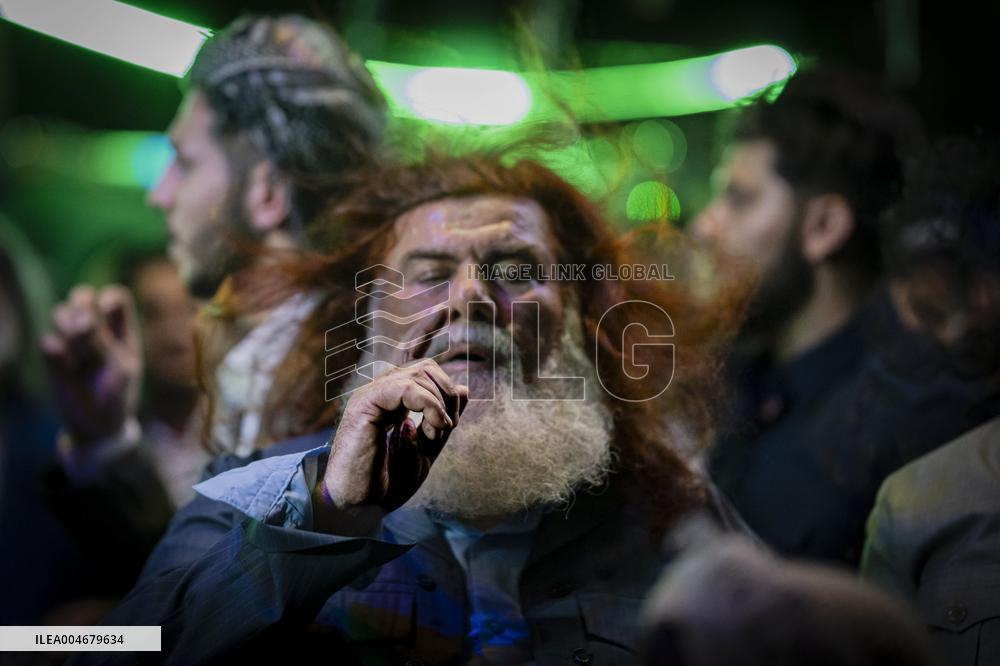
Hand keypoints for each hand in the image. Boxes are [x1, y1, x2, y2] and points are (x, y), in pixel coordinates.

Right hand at [40, 285, 142, 446]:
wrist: (97, 425)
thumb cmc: (117, 395)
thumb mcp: (118, 370)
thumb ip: (102, 342)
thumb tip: (80, 318)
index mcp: (121, 330)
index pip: (114, 297)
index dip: (107, 297)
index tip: (104, 310)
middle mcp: (97, 330)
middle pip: (83, 296)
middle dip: (80, 304)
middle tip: (83, 327)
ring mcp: (73, 341)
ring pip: (61, 312)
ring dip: (66, 325)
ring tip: (78, 353)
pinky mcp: (55, 356)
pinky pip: (47, 340)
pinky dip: (56, 351)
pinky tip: (69, 369)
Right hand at [316, 359, 467, 523]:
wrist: (359, 508)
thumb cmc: (387, 484)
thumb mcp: (426, 450)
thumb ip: (442, 421)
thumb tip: (464, 390)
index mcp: (393, 401)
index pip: (429, 373)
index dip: (448, 395)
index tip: (448, 427)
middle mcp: (381, 393)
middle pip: (427, 367)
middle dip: (447, 395)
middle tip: (445, 428)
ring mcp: (372, 395)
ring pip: (420, 373)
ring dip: (439, 404)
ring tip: (434, 434)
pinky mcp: (366, 404)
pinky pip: (406, 387)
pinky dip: (429, 405)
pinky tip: (430, 429)